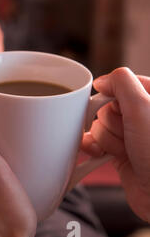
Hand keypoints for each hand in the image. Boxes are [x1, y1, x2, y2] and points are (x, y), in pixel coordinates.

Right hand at [81, 67, 149, 221]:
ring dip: (105, 139)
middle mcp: (142, 117)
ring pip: (99, 126)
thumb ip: (121, 84)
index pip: (123, 84)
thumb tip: (101, 81)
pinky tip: (100, 154)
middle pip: (108, 106)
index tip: (115, 105)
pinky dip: (93, 148)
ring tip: (123, 150)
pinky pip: (95, 143)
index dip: (114, 95)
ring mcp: (131, 136)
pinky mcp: (119, 153)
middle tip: (127, 133)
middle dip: (111, 122)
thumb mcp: (142, 108)